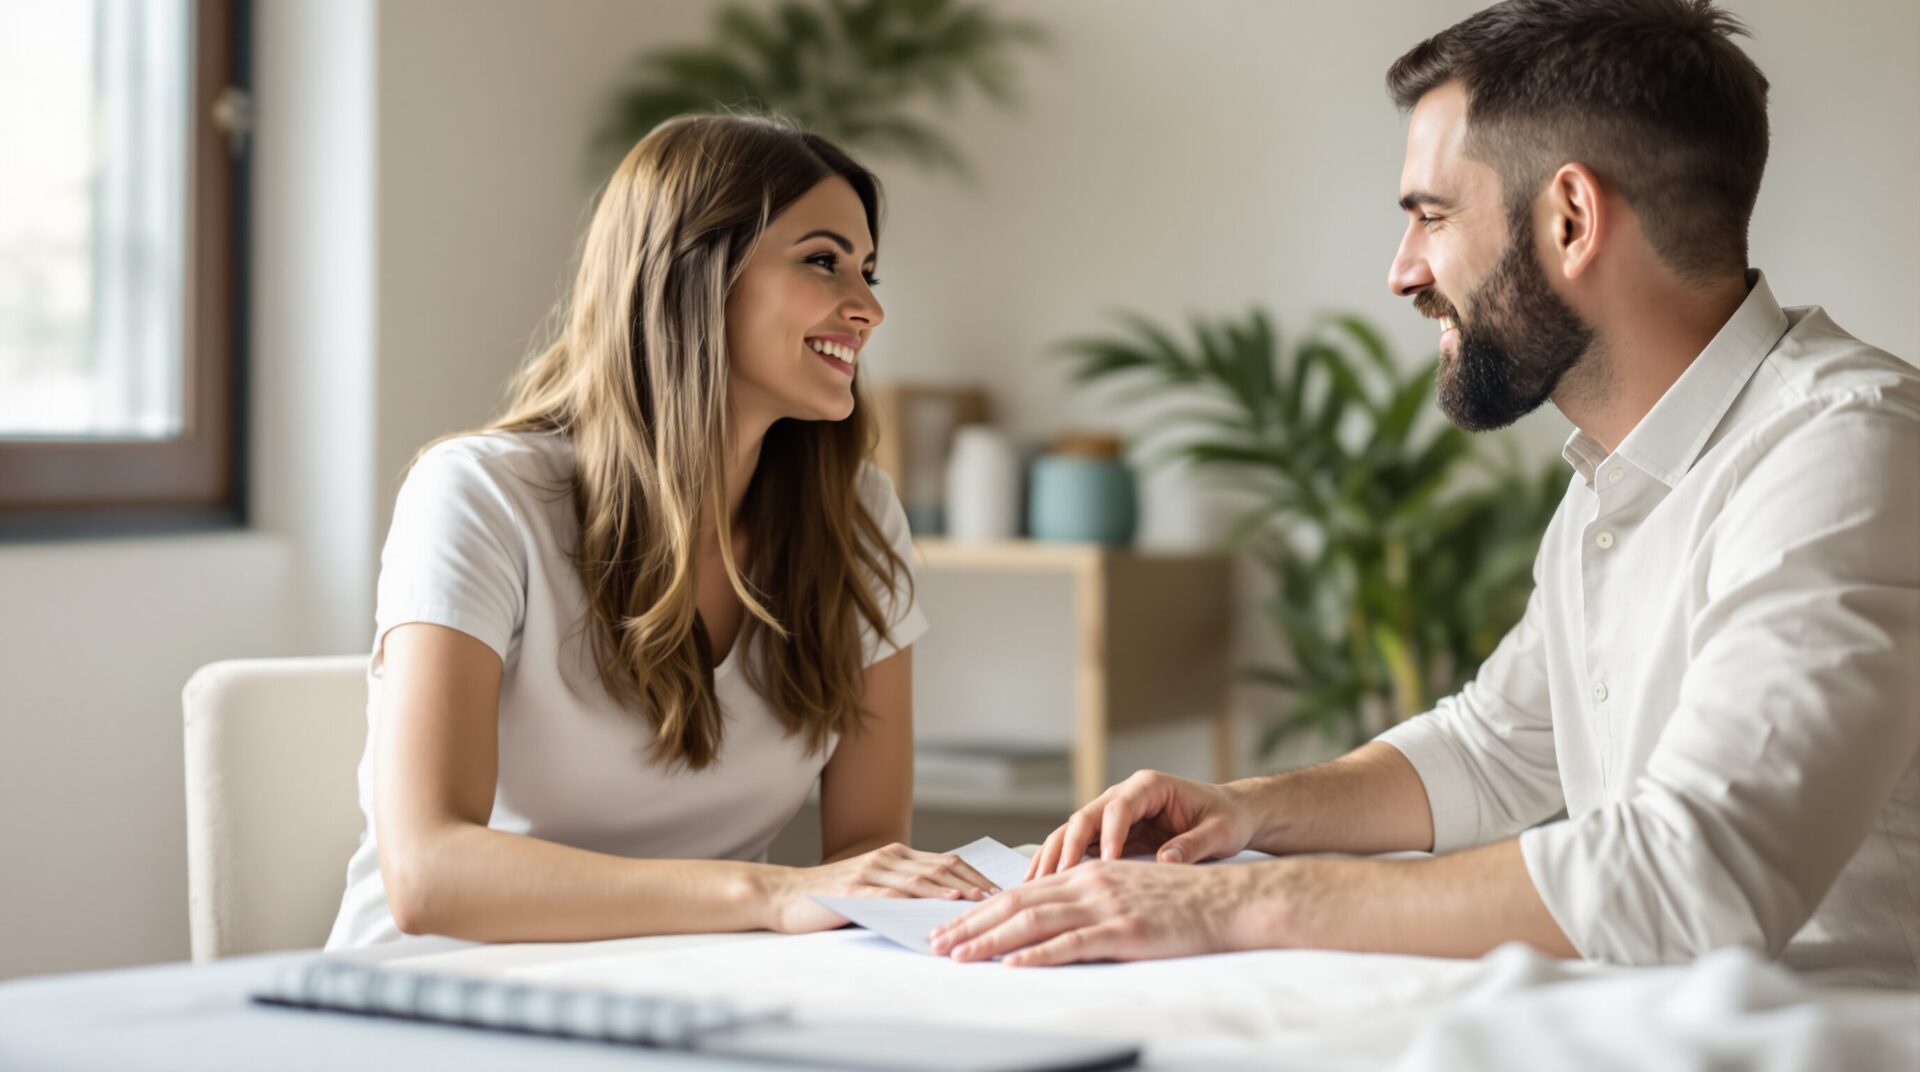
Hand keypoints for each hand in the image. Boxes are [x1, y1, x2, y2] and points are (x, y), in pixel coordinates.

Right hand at [765, 843, 1000, 933]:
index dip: (976, 874)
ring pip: (924, 877)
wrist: (785, 895)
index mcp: (895, 856)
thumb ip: (903, 889)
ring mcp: (873, 871)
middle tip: (1005, 896)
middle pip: (942, 867)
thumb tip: (945, 904)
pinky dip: (923, 897)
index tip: (1002, 888)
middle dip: (976, 881)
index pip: (946, 862)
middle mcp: (888, 857)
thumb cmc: (831, 896)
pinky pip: (897, 892)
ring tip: (983, 899)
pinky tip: (941, 904)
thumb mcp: (873, 887)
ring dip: (956, 889)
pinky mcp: (858, 889)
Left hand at [928, 859, 1255, 965]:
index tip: (951, 926)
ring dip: (990, 941)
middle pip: (1017, 904)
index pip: (1023, 892)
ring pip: (1035, 922)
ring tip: (959, 955)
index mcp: (1089, 874)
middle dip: (972, 925)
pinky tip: (1013, 965)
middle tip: (936, 942)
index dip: (982, 910)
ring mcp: (1106, 907)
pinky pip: (1073, 944)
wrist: (1229, 900)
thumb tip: (1053, 918)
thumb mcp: (1128, 890)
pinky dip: (1038, 956)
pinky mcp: (1125, 932)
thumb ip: (1090, 900)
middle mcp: (1090, 884)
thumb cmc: (1182, 901)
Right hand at [1027, 769, 1256, 878]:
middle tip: (1056, 878)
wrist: (1231, 814)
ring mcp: (1113, 814)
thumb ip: (1194, 844)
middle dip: (1067, 847)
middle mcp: (1125, 795)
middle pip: (1085, 816)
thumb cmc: (1227, 819)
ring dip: (1054, 857)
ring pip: (1073, 831)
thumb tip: (1165, 860)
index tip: (1106, 863)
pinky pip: (1079, 847)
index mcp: (1149, 786)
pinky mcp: (1110, 834)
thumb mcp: (1220, 832)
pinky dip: (1061, 865)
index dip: (1109, 835)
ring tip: (1033, 885)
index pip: (1119, 807)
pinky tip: (1043, 886)